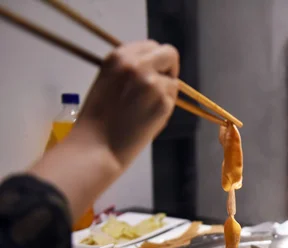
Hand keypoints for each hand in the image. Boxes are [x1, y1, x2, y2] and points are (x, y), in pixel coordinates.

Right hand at [75, 40, 179, 167]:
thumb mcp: (108, 80)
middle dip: (169, 68)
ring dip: (165, 94)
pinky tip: (147, 120)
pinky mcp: (163, 102)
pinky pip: (173, 100)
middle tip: (162, 86)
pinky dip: (164, 110)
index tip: (153, 72)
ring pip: (173, 82)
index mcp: (118, 56)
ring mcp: (152, 83)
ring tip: (144, 111)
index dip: (155, 60)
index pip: (150, 45)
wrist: (97, 145)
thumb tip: (155, 67)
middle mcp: (136, 64)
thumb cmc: (99, 118)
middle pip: (169, 53)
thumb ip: (130, 70)